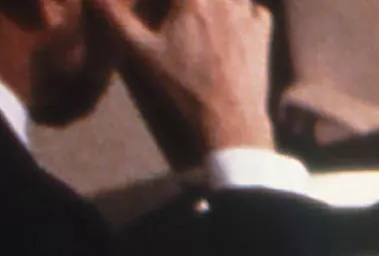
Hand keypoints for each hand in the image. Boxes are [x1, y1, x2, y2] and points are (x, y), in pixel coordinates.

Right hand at [92, 0, 277, 157]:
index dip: (164, 2)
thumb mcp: (139, 53)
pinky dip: (244, 10)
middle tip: (176, 15)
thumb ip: (114, 18)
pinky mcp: (263, 34)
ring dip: (214, 4)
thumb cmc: (181, 86)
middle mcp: (225, 0)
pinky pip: (256, 9)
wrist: (228, 120)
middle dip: (188, 4)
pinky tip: (232, 25)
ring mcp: (248, 15)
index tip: (158, 10)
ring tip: (200, 18)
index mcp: (193, 0)